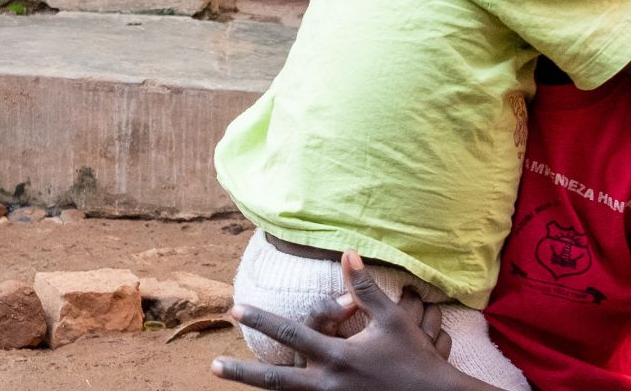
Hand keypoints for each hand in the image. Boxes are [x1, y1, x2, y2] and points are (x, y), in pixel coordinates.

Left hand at [212, 251, 480, 390]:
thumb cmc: (416, 359)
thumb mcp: (392, 320)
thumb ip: (365, 288)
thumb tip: (347, 253)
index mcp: (338, 356)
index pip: (291, 332)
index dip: (262, 319)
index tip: (237, 309)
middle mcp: (329, 383)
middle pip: (276, 379)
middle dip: (243, 372)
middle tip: (214, 365)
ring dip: (261, 390)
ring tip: (236, 382)